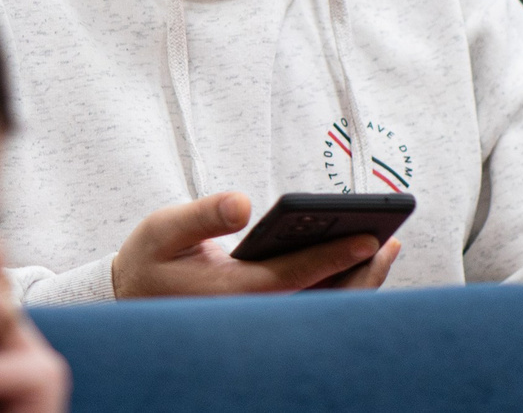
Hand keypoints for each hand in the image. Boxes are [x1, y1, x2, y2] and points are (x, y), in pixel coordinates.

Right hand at [109, 193, 391, 299]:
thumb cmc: (150, 260)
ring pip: (320, 308)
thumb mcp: (163, 228)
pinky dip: (339, 287)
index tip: (369, 238)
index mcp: (229, 292)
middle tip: (391, 241)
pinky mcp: (263, 319)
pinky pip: (312, 306)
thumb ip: (203, 214)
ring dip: (355, 282)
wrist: (132, 300)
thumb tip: (243, 202)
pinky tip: (358, 260)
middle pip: (319, 300)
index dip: (333, 256)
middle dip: (359, 274)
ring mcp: (259, 321)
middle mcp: (251, 315)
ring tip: (385, 246)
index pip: (292, 276)